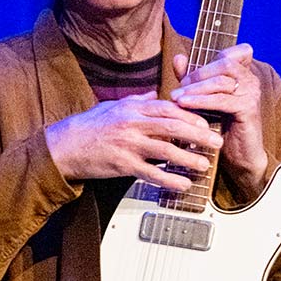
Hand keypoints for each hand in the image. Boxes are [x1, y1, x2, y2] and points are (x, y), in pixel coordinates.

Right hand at [45, 91, 223, 191]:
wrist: (64, 146)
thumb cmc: (88, 126)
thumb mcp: (113, 106)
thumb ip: (137, 100)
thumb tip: (155, 95)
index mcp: (132, 108)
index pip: (168, 108)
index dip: (190, 115)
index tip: (207, 122)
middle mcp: (132, 124)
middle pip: (172, 127)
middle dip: (198, 134)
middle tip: (216, 142)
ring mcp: (128, 145)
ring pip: (165, 150)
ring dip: (188, 158)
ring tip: (205, 165)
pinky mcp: (123, 165)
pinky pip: (151, 173)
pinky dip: (169, 180)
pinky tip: (183, 184)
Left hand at [171, 43, 267, 197]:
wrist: (239, 155)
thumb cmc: (220, 124)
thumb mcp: (204, 97)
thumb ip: (191, 77)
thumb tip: (178, 57)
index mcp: (244, 73)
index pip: (238, 51)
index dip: (216, 54)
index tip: (192, 71)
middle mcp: (251, 80)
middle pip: (224, 63)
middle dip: (197, 74)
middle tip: (178, 87)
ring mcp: (252, 94)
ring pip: (221, 81)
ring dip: (195, 88)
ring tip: (176, 97)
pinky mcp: (248, 110)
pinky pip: (222, 100)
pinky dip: (201, 101)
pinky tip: (185, 105)